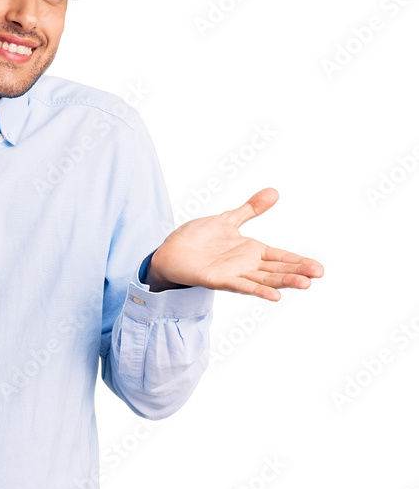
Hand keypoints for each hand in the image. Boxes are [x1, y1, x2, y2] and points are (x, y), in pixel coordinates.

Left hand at [148, 188, 323, 301]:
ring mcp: (232, 273)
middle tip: (318, 275)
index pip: (281, 257)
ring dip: (283, 282)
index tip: (319, 268)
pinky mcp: (217, 280)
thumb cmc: (196, 239)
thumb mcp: (227, 220)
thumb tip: (274, 193)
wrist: (169, 250)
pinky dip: (257, 290)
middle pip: (277, 269)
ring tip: (304, 284)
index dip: (299, 261)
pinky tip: (274, 296)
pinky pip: (241, 286)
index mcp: (250, 251)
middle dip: (297, 272)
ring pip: (263, 279)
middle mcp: (245, 264)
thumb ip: (250, 209)